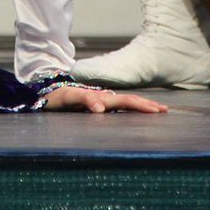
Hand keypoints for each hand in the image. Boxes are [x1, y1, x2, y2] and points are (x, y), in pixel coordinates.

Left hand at [44, 85, 167, 113]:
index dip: (141, 106)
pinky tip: (135, 115)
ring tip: (157, 110)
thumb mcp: (68, 98)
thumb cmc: (55, 98)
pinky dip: (131, 110)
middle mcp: (103, 99)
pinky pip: (118, 108)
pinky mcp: (95, 107)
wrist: (44, 94)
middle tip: (165, 111)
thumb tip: (101, 109)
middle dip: (147, 105)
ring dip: (141, 106)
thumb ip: (84, 100)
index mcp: (100, 97)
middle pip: (129, 100)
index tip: (157, 111)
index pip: (126, 101)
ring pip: (125, 103)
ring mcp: (100, 102)